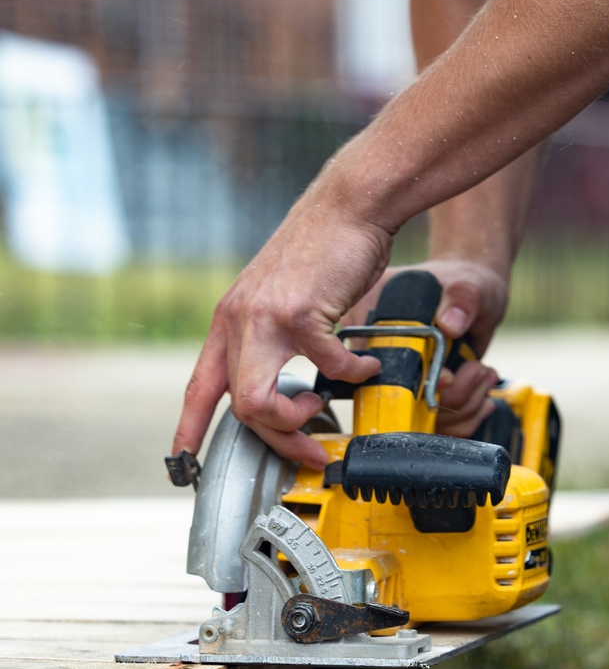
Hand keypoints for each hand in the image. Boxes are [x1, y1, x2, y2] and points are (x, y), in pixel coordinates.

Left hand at [172, 168, 390, 468]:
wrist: (348, 205)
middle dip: (275, 440)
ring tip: (324, 407)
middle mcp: (239, 320)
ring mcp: (266, 318)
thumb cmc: (324, 247)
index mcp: (230, 319)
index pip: (199, 386)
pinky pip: (326, 370)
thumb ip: (270, 333)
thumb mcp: (278, 293)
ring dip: (297, 421)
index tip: (184, 463)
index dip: (188, 429)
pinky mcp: (301, 313)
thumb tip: (286, 381)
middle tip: (308, 450)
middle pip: (238, 408)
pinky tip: (365, 366)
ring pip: (259, 403)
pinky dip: (352, 375)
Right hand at [344, 256, 508, 436]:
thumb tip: (449, 324)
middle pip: (395, 398)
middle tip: (473, 372)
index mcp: (375, 310)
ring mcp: (399, 372)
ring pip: (419, 419)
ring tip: (480, 373)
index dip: (408, 379)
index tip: (447, 376)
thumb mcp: (471, 285)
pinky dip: (465, 414)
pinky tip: (480, 388)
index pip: (371, 360)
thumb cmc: (469, 284)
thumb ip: (463, 298)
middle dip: (445, 396)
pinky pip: (434, 423)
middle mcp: (380, 346)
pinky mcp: (417, 392)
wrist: (480, 299)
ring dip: (462, 403)